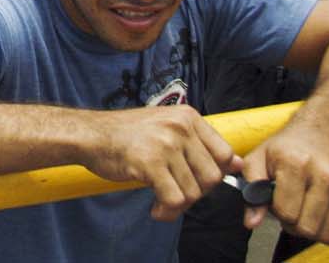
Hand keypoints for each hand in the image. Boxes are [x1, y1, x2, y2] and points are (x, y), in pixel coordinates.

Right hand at [83, 106, 239, 221]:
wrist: (90, 135)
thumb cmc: (126, 135)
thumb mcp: (167, 128)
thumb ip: (199, 144)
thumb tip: (237, 164)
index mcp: (188, 117)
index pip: (225, 154)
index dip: (216, 174)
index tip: (198, 182)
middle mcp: (180, 127)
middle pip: (212, 177)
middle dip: (197, 193)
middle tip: (176, 194)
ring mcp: (165, 144)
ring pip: (193, 192)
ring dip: (179, 206)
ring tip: (161, 203)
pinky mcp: (150, 162)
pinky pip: (174, 199)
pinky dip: (167, 211)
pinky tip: (156, 209)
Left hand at [240, 125, 328, 243]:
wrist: (322, 132)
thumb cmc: (286, 148)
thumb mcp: (258, 159)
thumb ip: (251, 191)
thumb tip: (252, 223)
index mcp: (295, 163)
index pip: (286, 212)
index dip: (277, 213)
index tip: (276, 201)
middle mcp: (325, 174)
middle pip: (308, 227)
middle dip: (293, 225)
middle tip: (290, 210)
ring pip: (327, 234)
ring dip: (313, 230)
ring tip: (305, 211)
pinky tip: (322, 218)